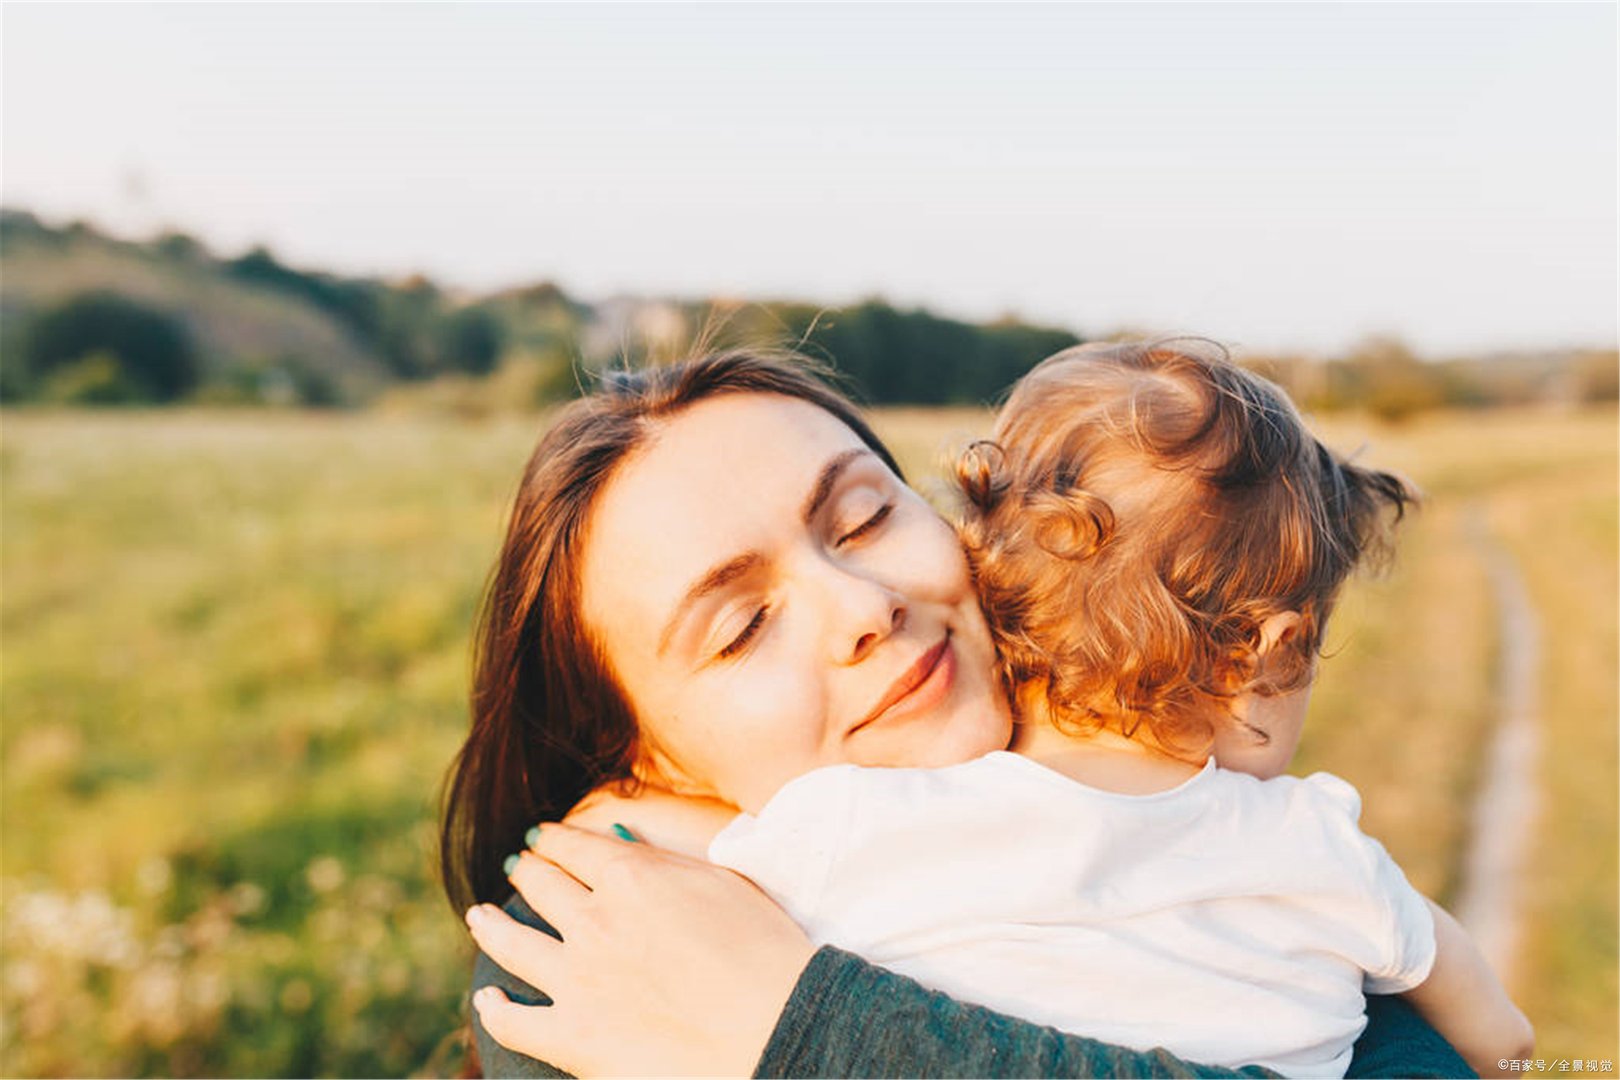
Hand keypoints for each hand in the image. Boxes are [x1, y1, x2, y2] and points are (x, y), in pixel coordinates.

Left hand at [465, 823, 817, 1077]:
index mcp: (631, 876)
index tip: (543, 837)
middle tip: (518, 867)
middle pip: (541, 885)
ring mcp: (577, 980)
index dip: (555, 838)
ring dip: (491, 925)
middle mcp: (593, 921)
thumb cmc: (767, 953)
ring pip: (511, 943)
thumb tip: (624, 847)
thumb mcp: (723, 882)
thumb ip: (665, 862)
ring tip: (480, 915)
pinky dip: (495, 1008)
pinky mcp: (572, 1037)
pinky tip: (490, 999)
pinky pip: (514, 1021)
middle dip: (527, 871)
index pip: (575, 847)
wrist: (776, 1030)